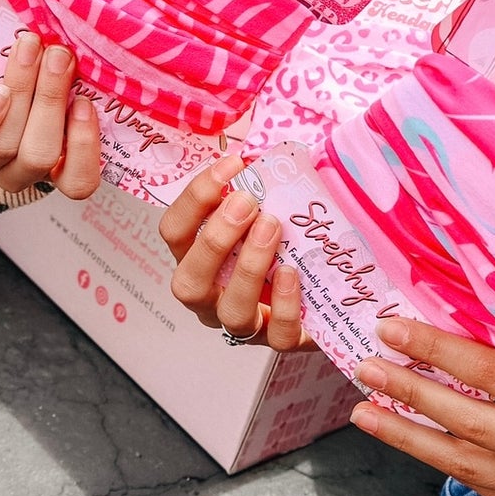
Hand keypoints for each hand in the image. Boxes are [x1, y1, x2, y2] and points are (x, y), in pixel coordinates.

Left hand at [0, 31, 100, 195]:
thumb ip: (72, 75)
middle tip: (58, 55)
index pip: (79, 182)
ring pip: (7, 144)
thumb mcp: (55, 81)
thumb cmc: (29, 80)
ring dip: (21, 92)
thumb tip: (85, 47)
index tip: (84, 103)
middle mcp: (24, 169)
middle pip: (41, 154)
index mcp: (58, 163)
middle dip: (51, 100)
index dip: (84, 148)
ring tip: (29, 50)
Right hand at [158, 155, 313, 352]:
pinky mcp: (280, 340)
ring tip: (272, 226)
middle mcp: (210, 296)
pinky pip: (277, 335)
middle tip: (247, 202)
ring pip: (231, 311)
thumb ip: (256, 189)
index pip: (174, 232)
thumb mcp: (262, 211)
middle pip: (188, 282)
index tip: (232, 165)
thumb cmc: (279, 240)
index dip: (197, 197)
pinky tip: (293, 272)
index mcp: (195, 259)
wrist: (320, 287)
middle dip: (215, 239)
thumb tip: (266, 155)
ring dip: (249, 266)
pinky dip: (284, 303)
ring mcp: (243, 322)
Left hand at [352, 317, 494, 495]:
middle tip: (368, 369)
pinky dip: (434, 457)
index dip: (437, 351)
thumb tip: (422, 341)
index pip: (492, 373)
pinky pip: (474, 483)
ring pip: (463, 464)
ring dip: (406, 435)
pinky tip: (404, 436)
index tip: (391, 331)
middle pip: (471, 422)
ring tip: (366, 412)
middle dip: (412, 394)